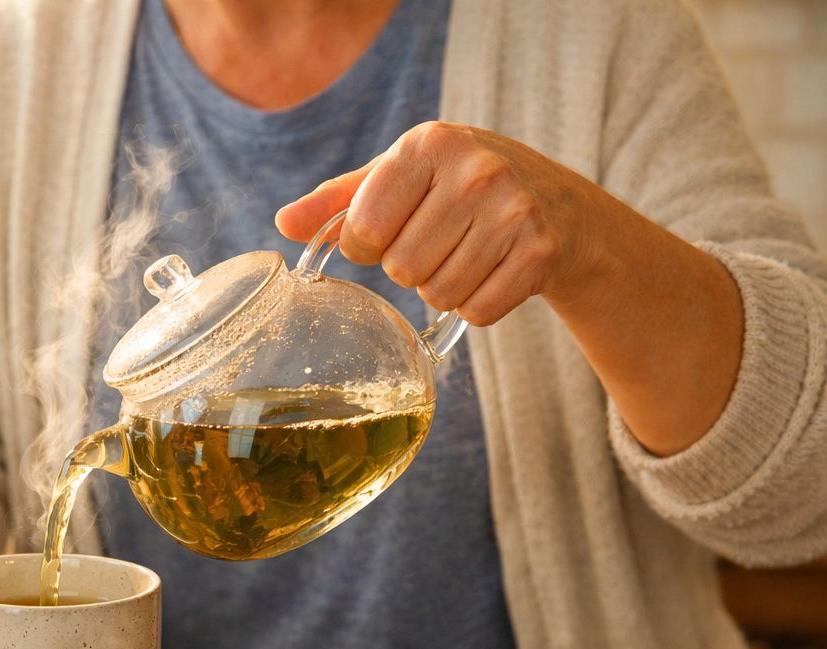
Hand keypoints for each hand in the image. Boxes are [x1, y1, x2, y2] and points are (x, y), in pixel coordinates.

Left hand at [276, 120, 743, 455]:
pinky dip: (479, 306)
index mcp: (429, 144)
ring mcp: (514, 211)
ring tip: (467, 255)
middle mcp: (475, 171)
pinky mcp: (540, 253)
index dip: (367, 245)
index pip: (363, 229)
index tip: (388, 232)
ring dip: (443, 288)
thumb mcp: (400, 177)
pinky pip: (478, 311)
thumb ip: (338, 200)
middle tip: (438, 242)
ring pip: (439, 294)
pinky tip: (494, 272)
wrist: (558, 204)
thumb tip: (284, 224)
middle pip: (401, 269)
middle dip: (410, 268)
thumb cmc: (458, 188)